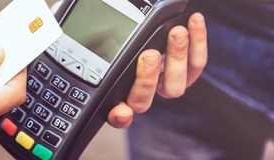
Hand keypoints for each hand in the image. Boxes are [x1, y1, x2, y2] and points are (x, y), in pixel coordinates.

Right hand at [107, 13, 207, 127]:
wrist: (154, 28)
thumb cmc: (127, 35)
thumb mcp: (110, 39)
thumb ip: (102, 44)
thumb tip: (86, 33)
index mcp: (119, 90)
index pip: (115, 112)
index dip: (118, 116)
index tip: (122, 111)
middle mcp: (143, 92)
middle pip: (143, 101)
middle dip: (147, 79)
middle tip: (148, 55)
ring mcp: (166, 84)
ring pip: (175, 86)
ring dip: (177, 58)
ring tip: (177, 33)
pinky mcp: (188, 72)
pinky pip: (197, 64)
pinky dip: (198, 41)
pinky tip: (194, 22)